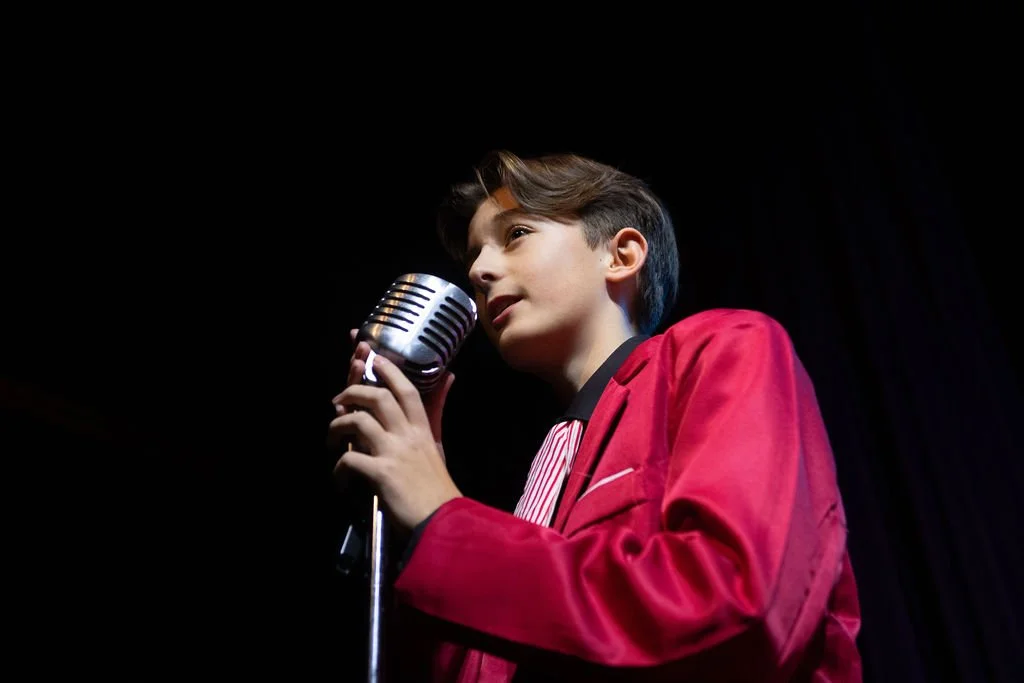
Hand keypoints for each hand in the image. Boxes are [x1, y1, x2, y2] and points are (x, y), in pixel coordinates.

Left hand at [328, 331, 461, 530]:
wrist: (443, 521)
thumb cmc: (437, 486)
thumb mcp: (437, 444)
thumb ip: (436, 411)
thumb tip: (448, 378)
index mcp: (422, 428)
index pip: (405, 389)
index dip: (387, 370)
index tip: (370, 358)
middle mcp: (408, 435)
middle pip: (377, 397)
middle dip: (352, 393)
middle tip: (337, 401)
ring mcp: (394, 453)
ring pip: (358, 422)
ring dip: (337, 428)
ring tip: (331, 441)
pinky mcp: (381, 474)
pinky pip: (349, 460)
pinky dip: (338, 468)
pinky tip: (340, 480)